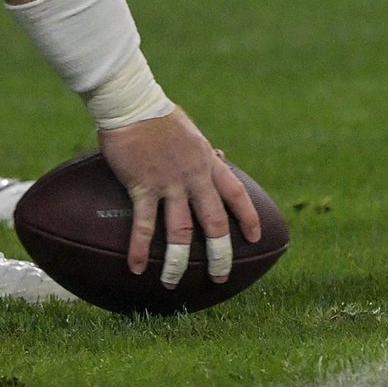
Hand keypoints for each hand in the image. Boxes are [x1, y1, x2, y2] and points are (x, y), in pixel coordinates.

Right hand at [96, 108, 260, 286]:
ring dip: (178, 262)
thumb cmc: (159, 116)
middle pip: (214, 223)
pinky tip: (137, 268)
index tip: (255, 237)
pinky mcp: (143, 186)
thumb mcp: (191, 132)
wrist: (132, 103)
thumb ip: (205, 152)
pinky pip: (144, 224)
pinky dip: (140, 248)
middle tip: (220, 277)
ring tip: (173, 282)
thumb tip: (221, 157)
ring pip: (180, 231)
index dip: (247, 217)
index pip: (236, 194)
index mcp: (207, 162)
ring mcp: (169, 183)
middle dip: (219, 255)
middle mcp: (194, 177)